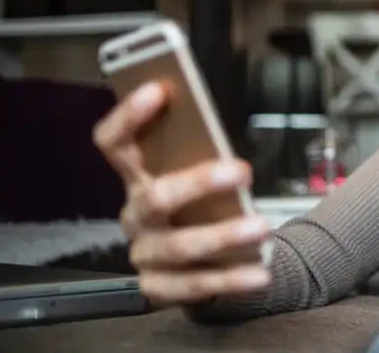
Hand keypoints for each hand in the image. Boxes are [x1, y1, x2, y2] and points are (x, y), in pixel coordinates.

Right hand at [93, 82, 272, 305]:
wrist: (202, 260)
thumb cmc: (201, 202)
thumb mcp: (197, 172)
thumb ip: (200, 152)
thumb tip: (216, 126)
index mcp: (137, 177)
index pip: (115, 143)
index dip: (129, 116)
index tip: (160, 89)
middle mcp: (135, 215)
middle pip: (155, 197)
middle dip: (198, 182)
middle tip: (243, 170)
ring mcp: (144, 254)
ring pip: (180, 246)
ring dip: (225, 235)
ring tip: (263, 227)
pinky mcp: (158, 288)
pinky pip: (195, 286)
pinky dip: (231, 280)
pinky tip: (262, 273)